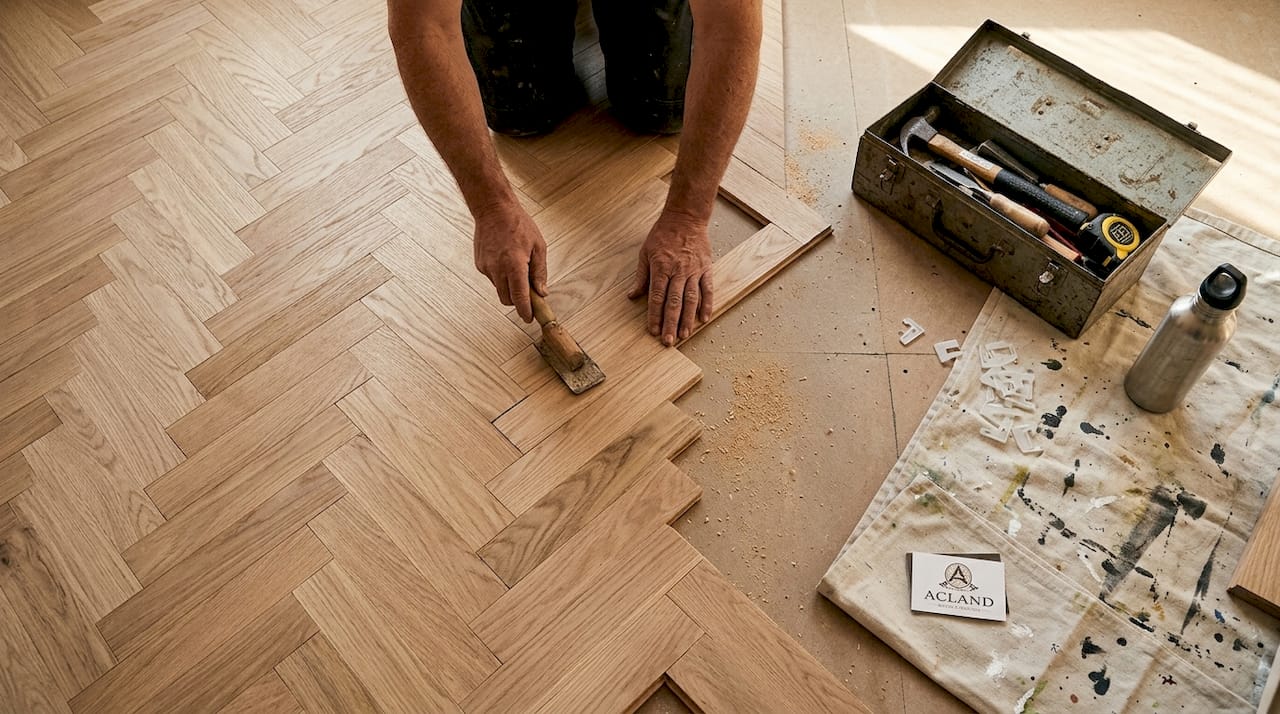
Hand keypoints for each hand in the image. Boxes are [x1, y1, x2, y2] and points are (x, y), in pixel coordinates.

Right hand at [474, 204, 547, 321]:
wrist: (493, 209)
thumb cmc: (519, 224)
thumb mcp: (539, 246)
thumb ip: (540, 272)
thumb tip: (542, 293)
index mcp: (515, 265)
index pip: (519, 298)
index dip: (525, 311)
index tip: (529, 318)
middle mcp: (498, 269)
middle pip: (507, 299)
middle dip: (518, 300)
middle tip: (529, 291)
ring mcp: (486, 268)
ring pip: (499, 289)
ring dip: (509, 287)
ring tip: (517, 266)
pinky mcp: (480, 265)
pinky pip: (492, 279)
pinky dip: (501, 276)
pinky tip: (505, 259)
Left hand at [628, 211, 713, 345]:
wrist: (686, 217)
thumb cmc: (663, 234)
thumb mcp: (645, 252)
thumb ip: (641, 276)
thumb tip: (632, 296)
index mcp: (661, 267)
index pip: (656, 297)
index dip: (654, 316)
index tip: (653, 331)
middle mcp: (678, 271)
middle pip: (674, 302)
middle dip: (671, 323)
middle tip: (669, 341)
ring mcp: (694, 270)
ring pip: (691, 299)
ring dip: (688, 319)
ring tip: (685, 335)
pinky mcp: (706, 268)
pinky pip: (707, 289)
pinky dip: (707, 305)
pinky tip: (704, 319)